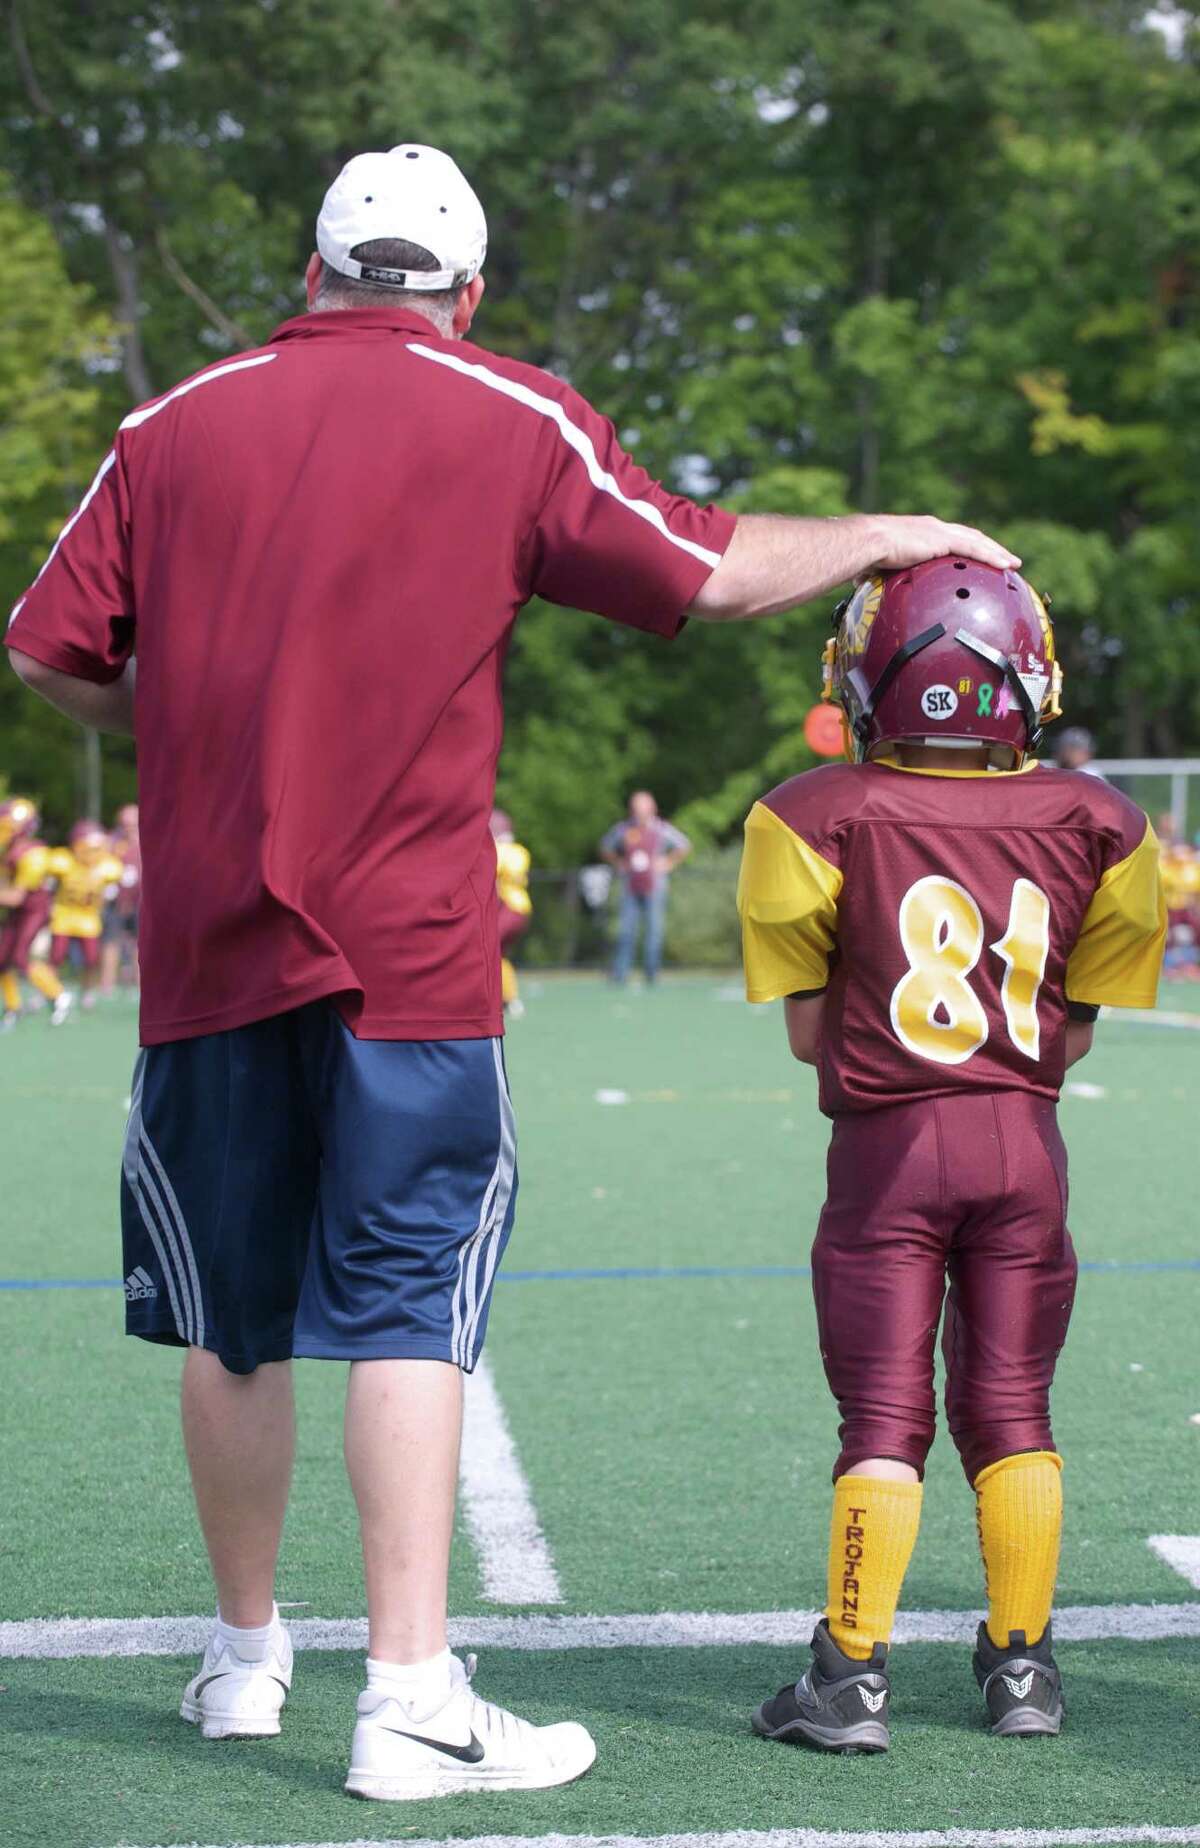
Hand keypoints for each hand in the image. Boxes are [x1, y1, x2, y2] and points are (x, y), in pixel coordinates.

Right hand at [866, 515, 1019, 572]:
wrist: (866, 542)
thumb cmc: (865, 555)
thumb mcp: (878, 568)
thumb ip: (884, 579)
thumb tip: (873, 598)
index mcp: (920, 533)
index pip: (950, 538)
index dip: (966, 546)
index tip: (977, 556)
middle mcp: (933, 528)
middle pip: (970, 537)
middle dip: (989, 547)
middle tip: (1004, 558)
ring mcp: (940, 532)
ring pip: (978, 542)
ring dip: (997, 552)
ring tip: (1013, 563)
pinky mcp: (943, 540)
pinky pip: (975, 549)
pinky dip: (992, 556)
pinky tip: (1007, 565)